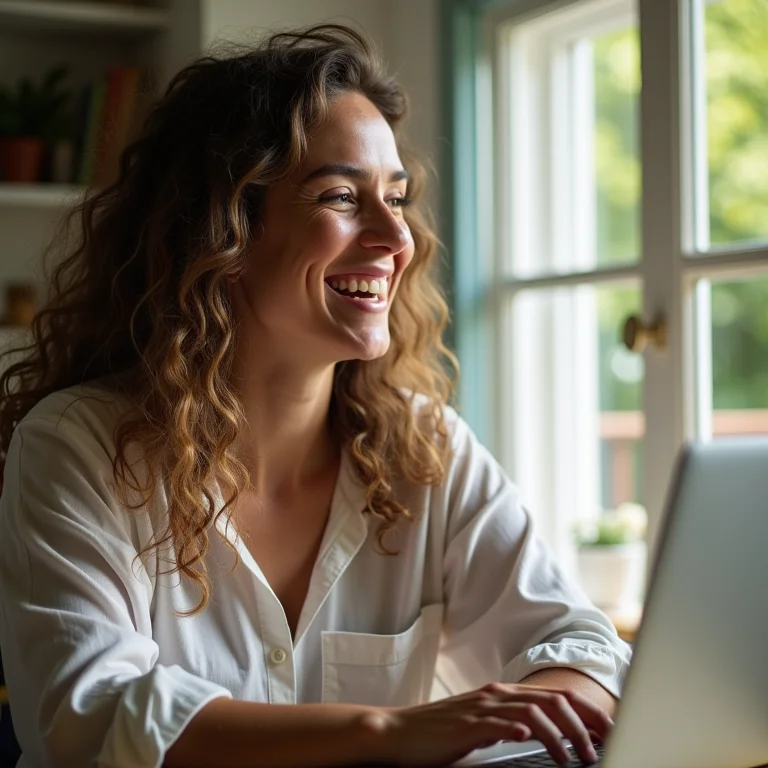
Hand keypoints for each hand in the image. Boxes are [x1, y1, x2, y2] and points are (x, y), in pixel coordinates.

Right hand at [362, 682, 612, 766]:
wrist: (399, 732)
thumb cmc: (440, 733)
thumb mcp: (482, 724)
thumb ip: (510, 722)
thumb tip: (544, 734)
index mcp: (502, 693)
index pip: (555, 695)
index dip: (585, 710)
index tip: (607, 729)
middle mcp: (496, 695)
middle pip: (551, 699)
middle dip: (582, 722)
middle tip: (599, 747)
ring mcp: (482, 708)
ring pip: (533, 711)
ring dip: (559, 734)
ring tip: (573, 757)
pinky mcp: (467, 725)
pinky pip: (498, 723)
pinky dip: (519, 728)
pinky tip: (531, 739)